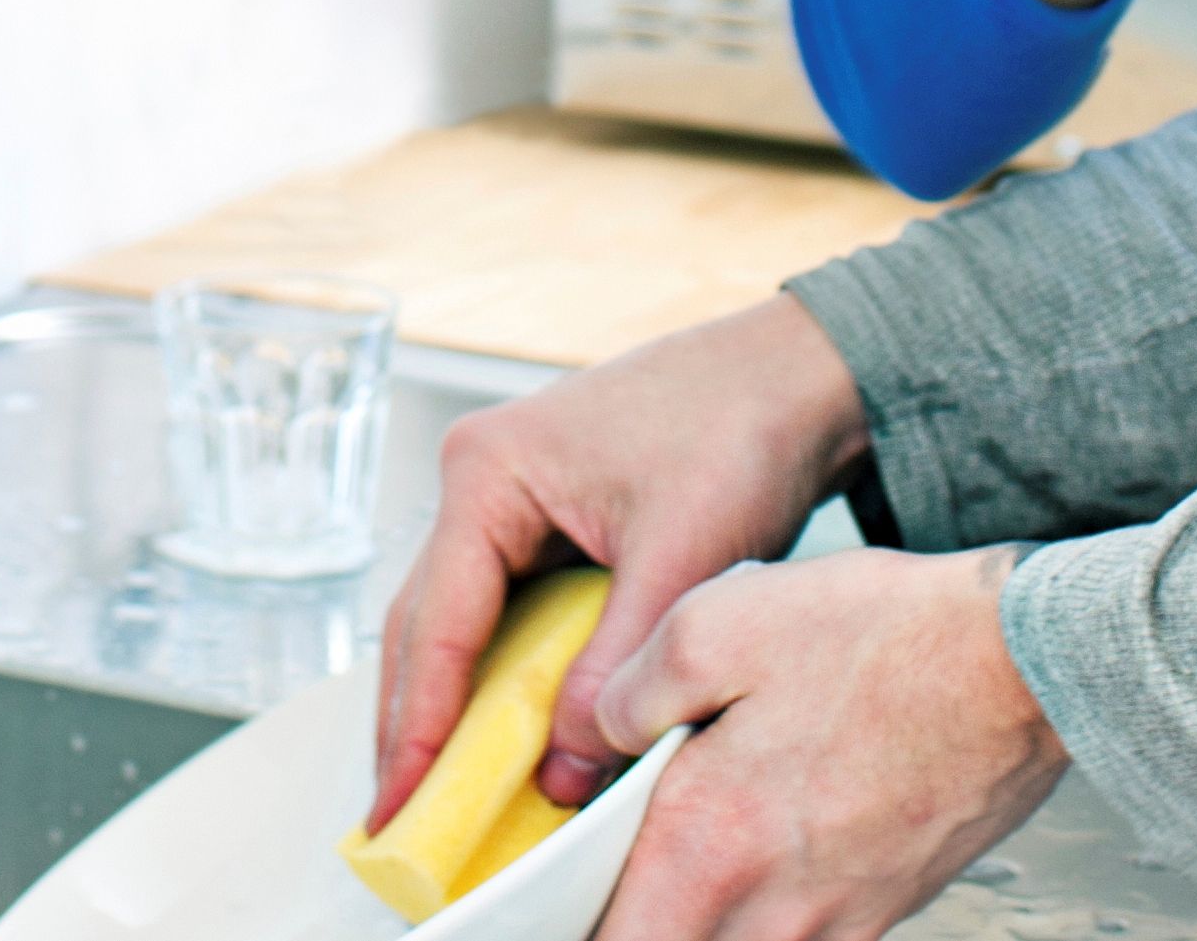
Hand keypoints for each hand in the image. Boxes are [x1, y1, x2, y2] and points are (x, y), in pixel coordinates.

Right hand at [373, 297, 869, 818]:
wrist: (797, 373)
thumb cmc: (739, 428)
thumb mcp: (678, 559)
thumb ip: (614, 669)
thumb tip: (560, 775)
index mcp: (491, 470)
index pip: (438, 624)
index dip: (419, 727)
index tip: (399, 809)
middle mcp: (484, 477)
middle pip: (427, 624)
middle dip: (416, 725)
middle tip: (401, 823)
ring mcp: (511, 495)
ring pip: (460, 621)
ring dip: (454, 705)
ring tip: (438, 796)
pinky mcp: (549, 518)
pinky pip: (505, 611)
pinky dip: (502, 675)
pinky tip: (507, 736)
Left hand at [589, 547, 1066, 940]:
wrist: (1024, 663)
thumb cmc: (889, 637)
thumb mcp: (723, 615)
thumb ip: (633, 687)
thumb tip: (595, 732)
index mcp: (705, 846)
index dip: (561, 931)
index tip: (541, 910)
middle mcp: (765, 911)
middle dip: (631, 924)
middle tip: (619, 877)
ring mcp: (831, 923)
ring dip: (702, 915)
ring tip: (704, 848)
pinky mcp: (880, 910)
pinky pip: (795, 937)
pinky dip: (763, 912)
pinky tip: (772, 842)